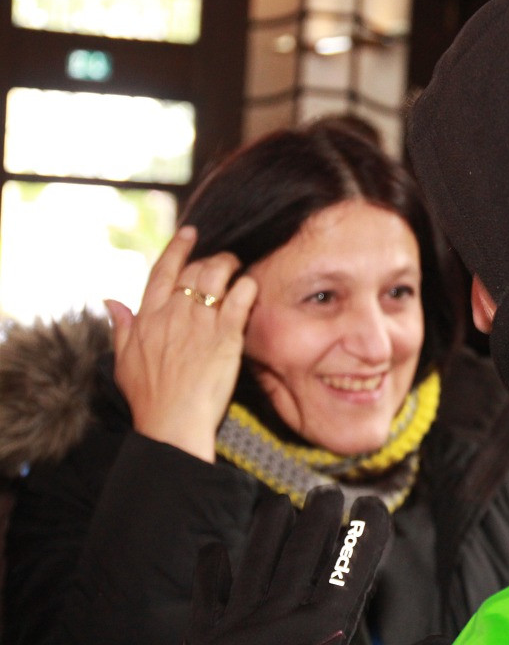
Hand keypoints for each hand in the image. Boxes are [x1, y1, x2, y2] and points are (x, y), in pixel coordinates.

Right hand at [104, 226, 257, 461]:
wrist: (172, 422)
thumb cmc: (148, 398)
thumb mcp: (123, 360)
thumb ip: (121, 327)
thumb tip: (111, 301)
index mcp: (148, 317)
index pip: (163, 270)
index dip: (178, 248)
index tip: (189, 233)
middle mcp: (174, 313)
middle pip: (195, 270)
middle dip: (210, 259)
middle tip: (222, 261)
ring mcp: (201, 322)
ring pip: (218, 276)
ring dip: (230, 265)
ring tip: (238, 268)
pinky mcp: (227, 335)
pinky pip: (241, 298)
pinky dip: (247, 285)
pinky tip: (251, 285)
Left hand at [184, 488, 389, 644]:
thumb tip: (441, 639)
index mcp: (327, 625)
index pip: (354, 561)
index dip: (366, 529)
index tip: (372, 506)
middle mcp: (283, 615)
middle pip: (304, 547)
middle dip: (319, 515)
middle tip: (328, 493)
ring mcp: (240, 625)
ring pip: (256, 557)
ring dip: (268, 527)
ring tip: (279, 505)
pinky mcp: (205, 639)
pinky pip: (207, 595)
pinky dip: (212, 569)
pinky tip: (216, 551)